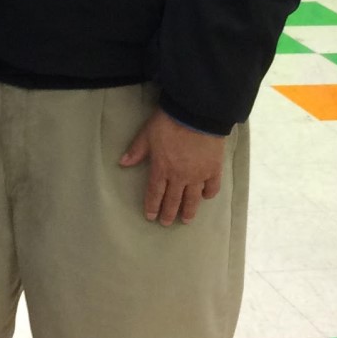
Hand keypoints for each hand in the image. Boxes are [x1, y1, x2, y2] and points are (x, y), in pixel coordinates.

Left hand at [119, 110, 225, 225]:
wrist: (196, 114)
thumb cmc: (168, 123)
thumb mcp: (147, 134)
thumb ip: (137, 150)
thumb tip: (122, 163)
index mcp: (162, 169)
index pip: (155, 193)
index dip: (152, 206)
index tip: (151, 217)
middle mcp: (179, 177)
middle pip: (173, 200)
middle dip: (169, 213)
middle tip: (166, 223)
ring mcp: (198, 175)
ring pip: (192, 199)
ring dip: (189, 211)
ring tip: (186, 220)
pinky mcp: (213, 169)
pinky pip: (212, 187)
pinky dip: (208, 193)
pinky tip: (205, 197)